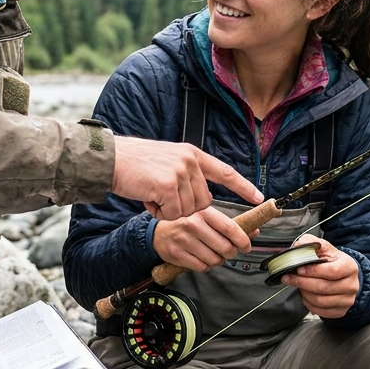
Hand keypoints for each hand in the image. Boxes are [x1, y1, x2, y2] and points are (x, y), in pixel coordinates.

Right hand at [111, 137, 262, 219]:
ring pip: (188, 211)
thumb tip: (202, 200)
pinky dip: (160, 213)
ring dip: (169, 211)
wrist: (110, 159)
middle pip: (203, 202)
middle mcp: (189, 161)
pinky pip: (173, 214)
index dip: (243, 186)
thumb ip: (186, 174)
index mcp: (192, 154)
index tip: (259, 197)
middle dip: (184, 207)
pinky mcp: (167, 186)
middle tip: (162, 198)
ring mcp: (179, 173)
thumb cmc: (134, 164)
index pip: (225, 171)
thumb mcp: (166, 161)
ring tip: (152, 195)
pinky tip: (148, 200)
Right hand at [153, 207, 255, 271]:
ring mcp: (184, 240)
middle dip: (231, 253)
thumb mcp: (206, 217)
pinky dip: (206, 266)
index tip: (246, 246)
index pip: (230, 228)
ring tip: (213, 254)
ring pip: (214, 260)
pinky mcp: (177, 254)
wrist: (157, 232)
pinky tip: (202, 258)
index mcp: (203, 212)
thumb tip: (254, 230)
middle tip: (229, 251)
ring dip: (218, 261)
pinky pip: (202, 267)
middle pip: (225, 247)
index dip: (243, 240)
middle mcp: (193, 224)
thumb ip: (230, 224)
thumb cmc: (185, 223)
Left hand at [281, 237, 359, 318]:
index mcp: (349, 267)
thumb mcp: (324, 249)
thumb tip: (298, 245)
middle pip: (323, 287)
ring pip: (321, 301)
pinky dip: (309, 304)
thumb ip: (311, 243)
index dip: (313, 271)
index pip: (332, 271)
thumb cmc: (331, 262)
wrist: (343, 276)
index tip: (299, 269)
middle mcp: (352, 285)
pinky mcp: (341, 311)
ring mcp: (348, 300)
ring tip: (298, 285)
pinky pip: (321, 311)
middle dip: (302, 282)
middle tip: (288, 278)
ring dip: (304, 293)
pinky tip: (304, 295)